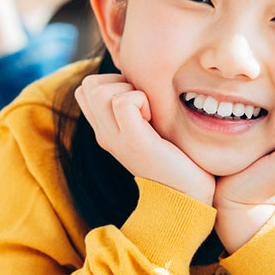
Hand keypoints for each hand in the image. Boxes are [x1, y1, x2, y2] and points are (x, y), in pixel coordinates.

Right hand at [74, 73, 215, 203]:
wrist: (188, 197)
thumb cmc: (176, 159)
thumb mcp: (148, 128)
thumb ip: (136, 107)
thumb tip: (138, 76)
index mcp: (105, 130)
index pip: (86, 88)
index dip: (111, 82)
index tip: (137, 99)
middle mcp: (104, 134)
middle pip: (89, 85)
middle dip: (118, 82)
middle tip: (144, 105)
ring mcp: (115, 139)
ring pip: (100, 91)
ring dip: (130, 91)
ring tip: (149, 113)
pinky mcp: (134, 142)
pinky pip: (121, 102)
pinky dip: (141, 100)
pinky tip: (154, 119)